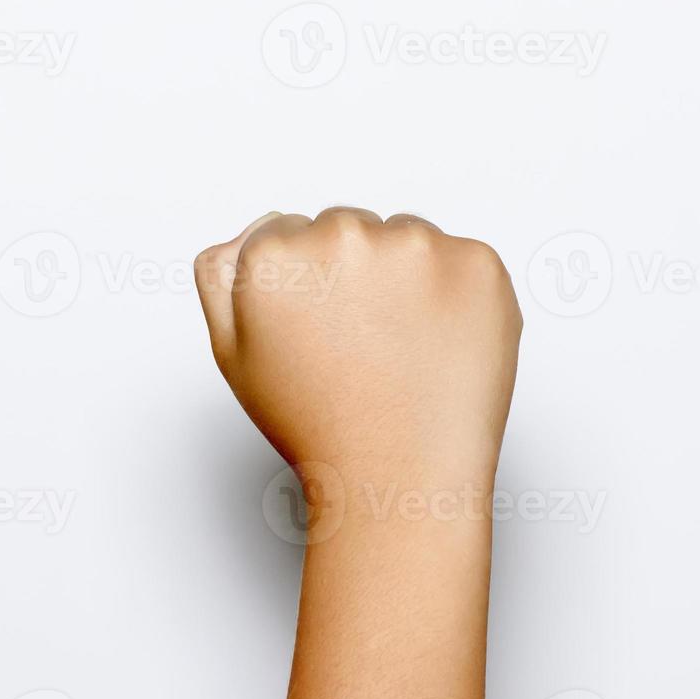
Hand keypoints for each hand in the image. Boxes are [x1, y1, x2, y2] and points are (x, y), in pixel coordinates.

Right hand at [194, 207, 521, 492]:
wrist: (398, 475)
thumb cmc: (316, 424)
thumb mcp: (234, 353)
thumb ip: (222, 274)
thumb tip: (260, 223)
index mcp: (276, 253)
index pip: (294, 233)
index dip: (309, 288)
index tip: (321, 331)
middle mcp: (344, 235)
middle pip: (351, 229)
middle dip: (357, 273)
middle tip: (364, 345)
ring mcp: (418, 246)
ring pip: (408, 239)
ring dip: (409, 278)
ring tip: (403, 349)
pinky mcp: (478, 264)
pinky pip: (463, 259)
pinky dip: (458, 295)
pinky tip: (441, 345)